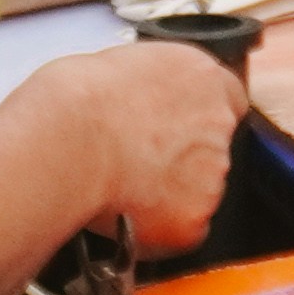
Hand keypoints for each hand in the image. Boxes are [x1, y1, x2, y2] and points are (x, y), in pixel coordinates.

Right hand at [61, 41, 247, 250]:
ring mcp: (213, 172)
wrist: (65, 142)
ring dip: (172, 191)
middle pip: (214, 146)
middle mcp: (217, 121)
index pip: (228, 96)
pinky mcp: (195, 217)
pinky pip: (184, 228)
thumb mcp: (121, 66)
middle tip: (139, 160)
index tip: (177, 128)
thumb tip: (143, 103)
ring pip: (200, 189)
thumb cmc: (74, 103)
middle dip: (183, 156)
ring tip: (124, 186)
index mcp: (200, 76)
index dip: (198, 116)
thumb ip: (152, 86)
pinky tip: (128, 212)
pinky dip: (161, 227)